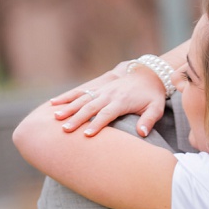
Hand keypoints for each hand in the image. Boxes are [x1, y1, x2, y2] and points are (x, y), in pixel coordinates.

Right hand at [50, 63, 167, 136]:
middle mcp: (109, 94)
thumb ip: (149, 120)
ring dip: (68, 108)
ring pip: (82, 99)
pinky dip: (66, 97)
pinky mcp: (96, 88)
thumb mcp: (156, 107)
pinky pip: (79, 92)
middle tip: (65, 129)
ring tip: (56, 117)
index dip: (96, 124)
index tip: (87, 134)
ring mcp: (101, 90)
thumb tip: (142, 134)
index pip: (107, 114)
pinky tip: (53, 103)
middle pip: (90, 107)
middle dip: (77, 118)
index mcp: (122, 101)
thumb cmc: (152, 95)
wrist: (148, 74)